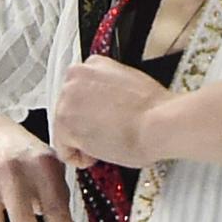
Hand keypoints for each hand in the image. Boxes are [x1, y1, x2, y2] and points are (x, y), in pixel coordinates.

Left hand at [52, 55, 171, 168]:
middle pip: (68, 108)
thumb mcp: (129, 81)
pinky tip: (98, 154)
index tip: (102, 118)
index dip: (92, 109)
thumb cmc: (153, 108)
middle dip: (84, 124)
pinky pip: (64, 150)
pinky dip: (79, 158)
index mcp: (92, 64)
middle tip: (106, 133)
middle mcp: (74, 78)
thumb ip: (107, 87)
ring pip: (64, 129)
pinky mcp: (64, 126)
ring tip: (106, 143)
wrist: (158, 122)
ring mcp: (66, 101)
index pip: (79, 90)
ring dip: (82, 141)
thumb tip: (103, 104)